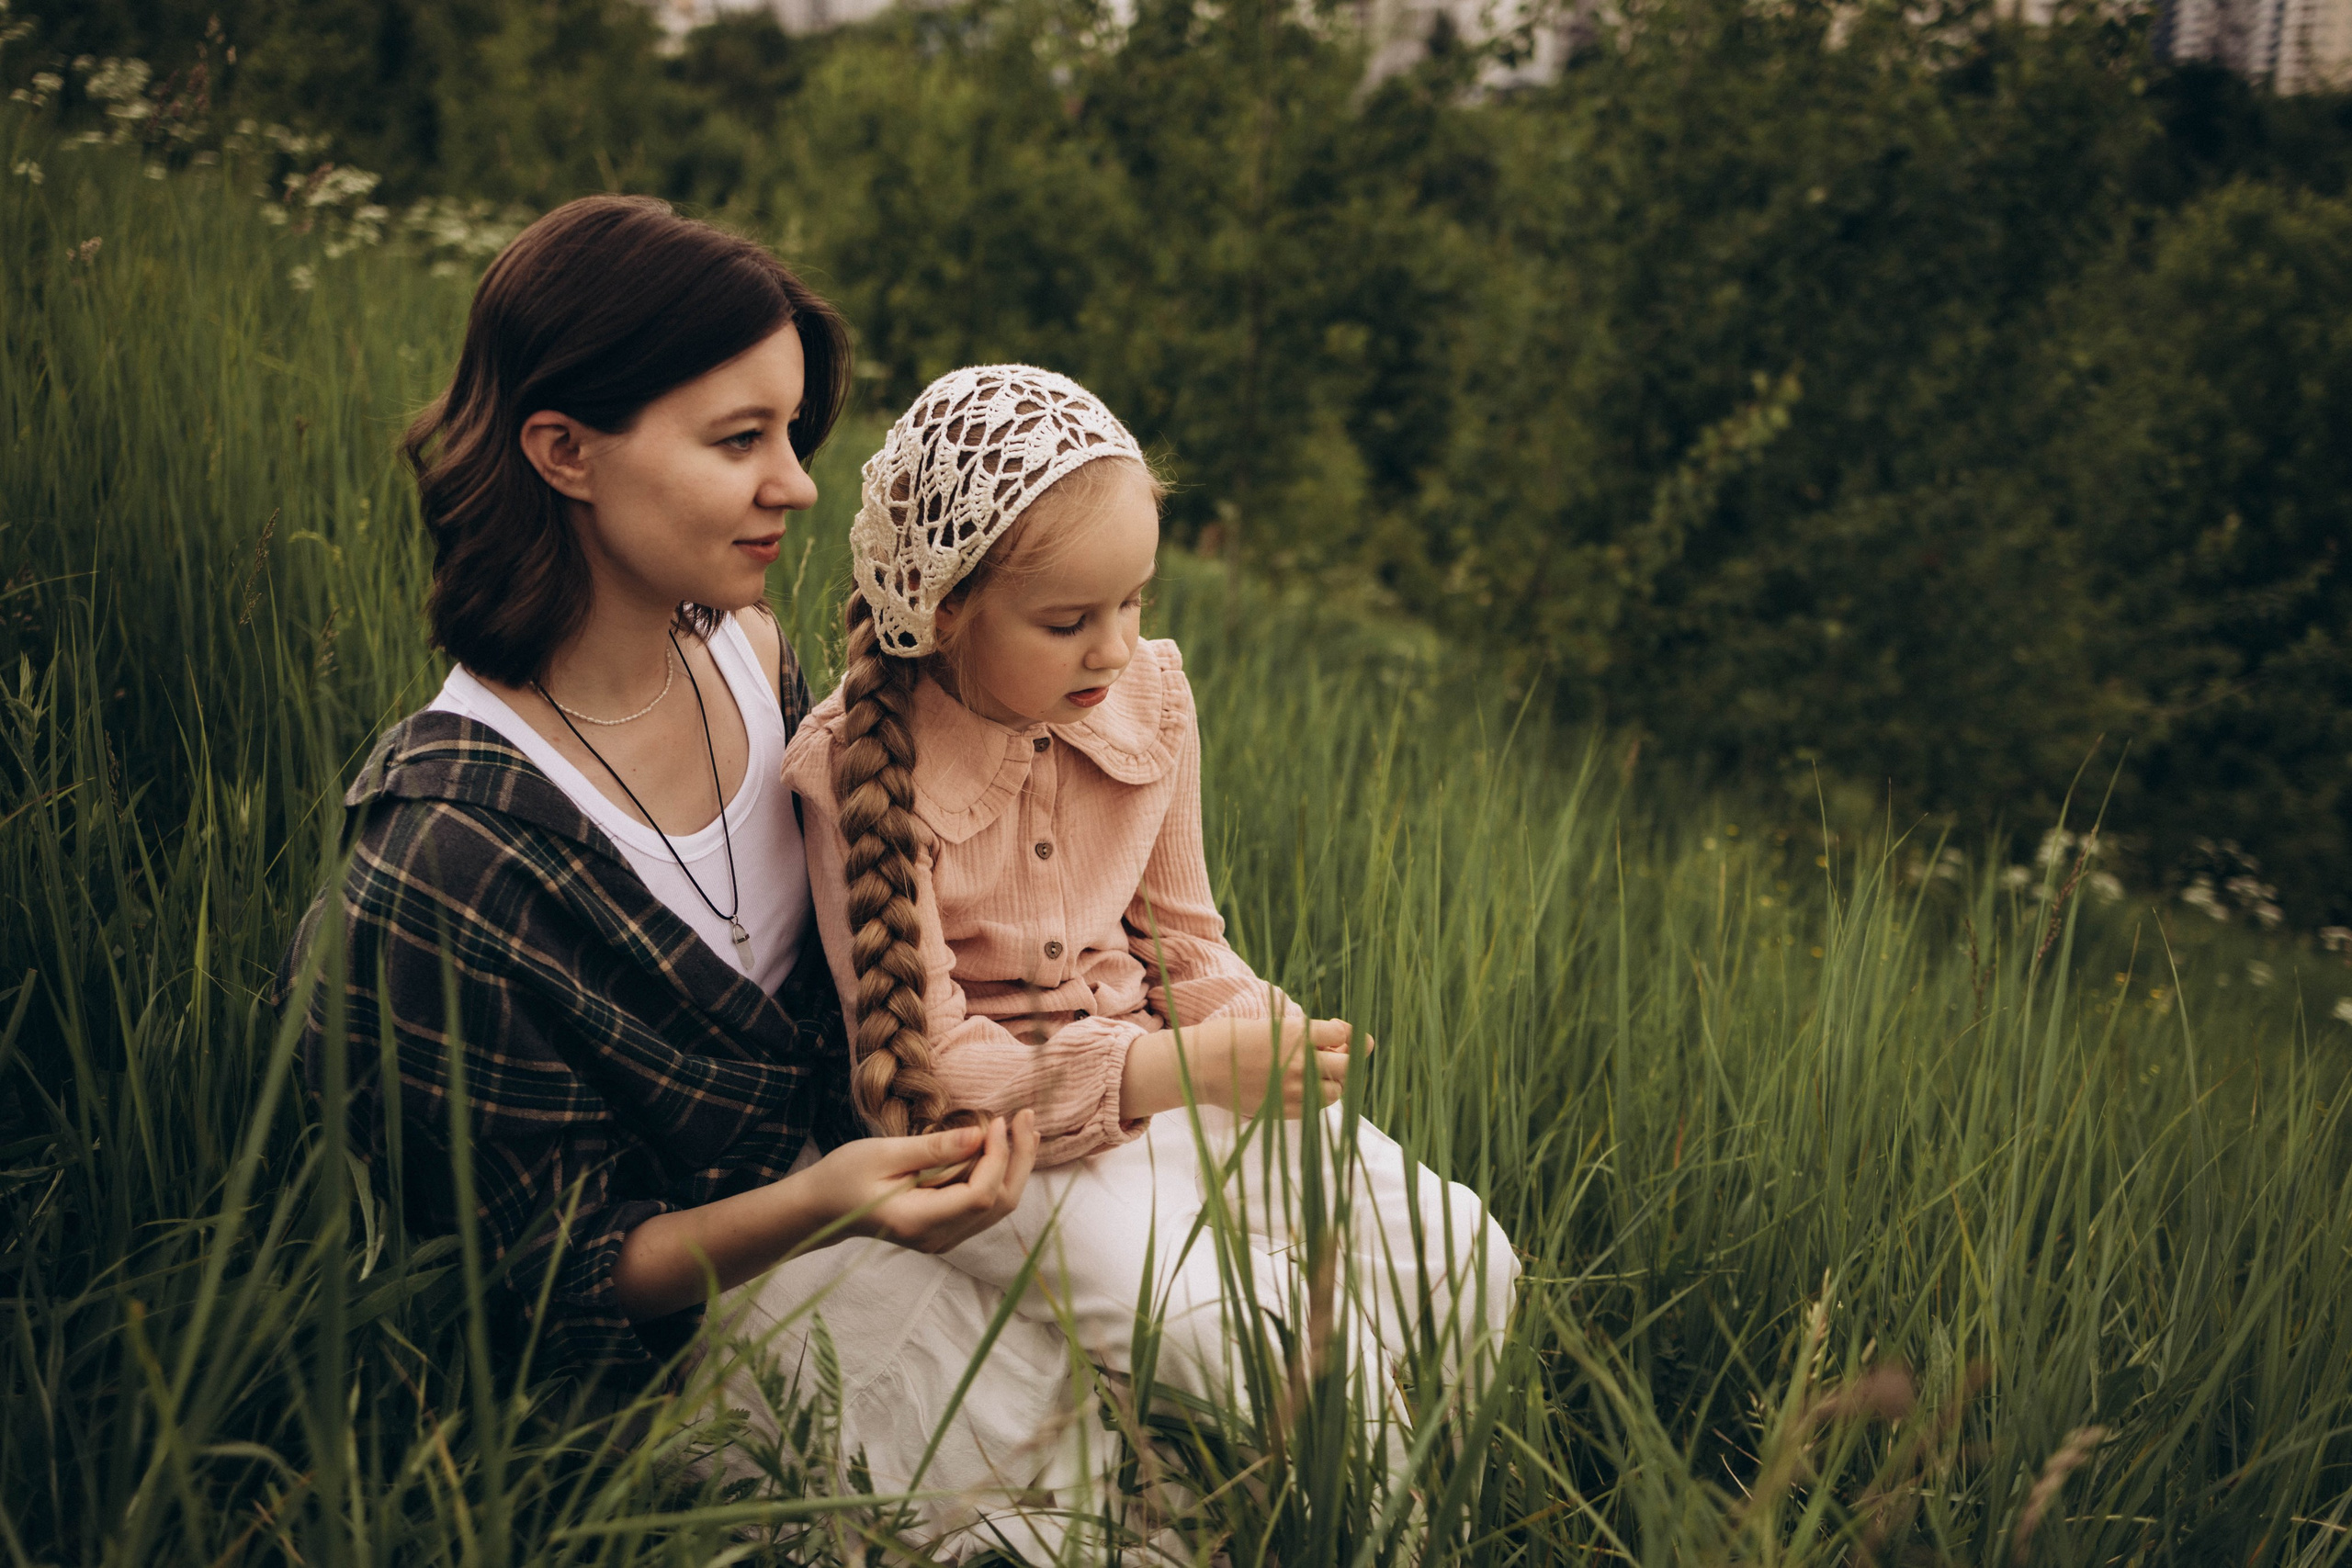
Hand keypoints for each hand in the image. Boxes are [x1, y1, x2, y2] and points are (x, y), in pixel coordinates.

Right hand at [803, 1109, 1038, 1254]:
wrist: (822, 1207)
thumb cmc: (844, 1175)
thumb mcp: (883, 1154)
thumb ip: (934, 1149)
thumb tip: (980, 1135)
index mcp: (919, 1222)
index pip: (979, 1196)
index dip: (998, 1157)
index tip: (999, 1120)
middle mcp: (937, 1238)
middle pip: (999, 1205)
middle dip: (1019, 1159)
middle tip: (1027, 1117)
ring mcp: (943, 1238)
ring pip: (997, 1208)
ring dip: (1015, 1166)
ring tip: (1025, 1127)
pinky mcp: (944, 1229)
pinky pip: (983, 1205)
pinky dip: (999, 1175)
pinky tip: (1005, 1147)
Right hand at [1121, 1015, 1368, 1119]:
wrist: (1201, 1065)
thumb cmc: (1234, 1038)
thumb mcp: (1273, 1025)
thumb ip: (1307, 1034)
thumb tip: (1340, 1038)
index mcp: (1296, 1033)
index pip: (1342, 1033)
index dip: (1344, 1033)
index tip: (1336, 1034)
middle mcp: (1299, 1062)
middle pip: (1346, 1065)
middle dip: (1346, 1059)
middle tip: (1336, 1055)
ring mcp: (1293, 1089)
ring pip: (1335, 1091)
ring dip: (1333, 1082)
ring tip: (1318, 1076)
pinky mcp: (1284, 1110)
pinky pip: (1315, 1109)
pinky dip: (1315, 1099)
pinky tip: (1302, 1089)